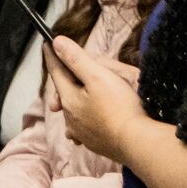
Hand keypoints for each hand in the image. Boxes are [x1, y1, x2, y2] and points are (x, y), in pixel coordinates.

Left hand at [45, 36, 146, 162]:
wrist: (138, 142)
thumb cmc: (120, 107)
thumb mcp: (98, 76)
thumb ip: (76, 59)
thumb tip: (57, 43)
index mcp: (68, 98)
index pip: (56, 72)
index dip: (53, 56)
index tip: (48, 44)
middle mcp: (70, 118)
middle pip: (64, 93)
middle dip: (64, 81)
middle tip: (64, 72)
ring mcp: (82, 134)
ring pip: (72, 113)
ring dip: (73, 103)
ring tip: (74, 99)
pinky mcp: (96, 144)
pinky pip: (84, 130)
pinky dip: (83, 121)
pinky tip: (88, 122)